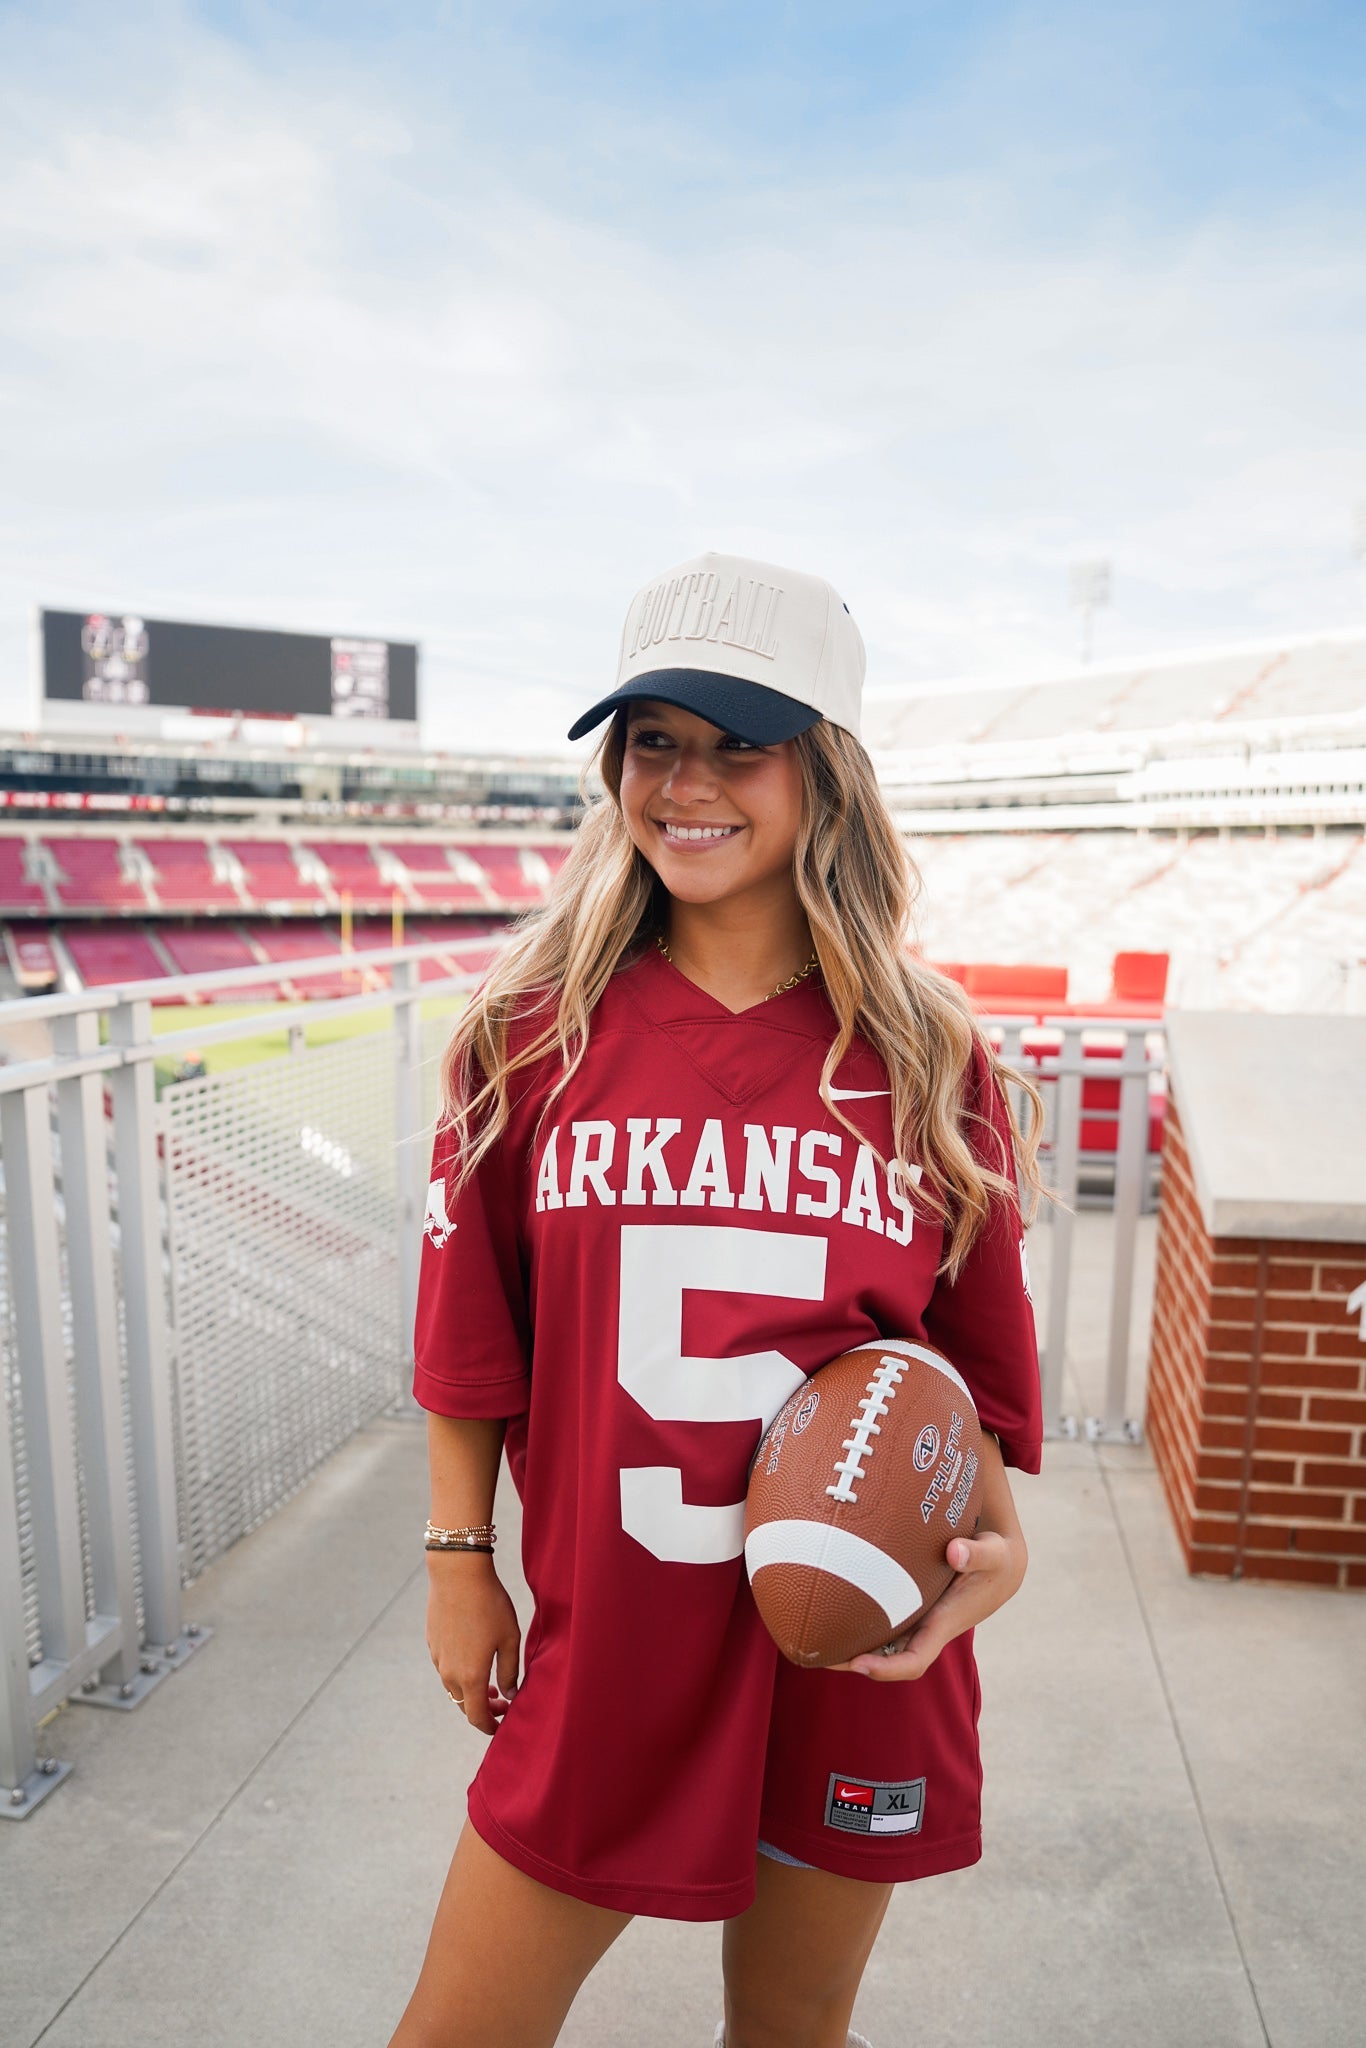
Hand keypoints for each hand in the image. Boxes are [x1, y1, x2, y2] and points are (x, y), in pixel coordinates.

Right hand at [426, 1555, 521, 1735]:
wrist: (457, 1574)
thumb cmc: (489, 1604)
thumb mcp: (509, 1638)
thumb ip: (510, 1671)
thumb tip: (510, 1694)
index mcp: (470, 1676)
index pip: (477, 1717)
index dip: (490, 1726)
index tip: (502, 1725)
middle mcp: (449, 1673)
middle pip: (464, 1705)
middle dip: (483, 1708)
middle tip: (503, 1700)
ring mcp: (438, 1658)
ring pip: (453, 1687)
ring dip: (470, 1690)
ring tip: (490, 1680)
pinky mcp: (432, 1643)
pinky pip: (446, 1668)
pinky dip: (460, 1672)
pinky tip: (473, 1656)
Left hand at [830, 1524, 1027, 1681]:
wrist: (1000, 1565)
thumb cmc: (996, 1559)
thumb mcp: (995, 1553)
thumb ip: (977, 1554)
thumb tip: (956, 1552)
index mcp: (943, 1624)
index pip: (914, 1661)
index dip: (886, 1670)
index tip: (859, 1664)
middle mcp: (925, 1628)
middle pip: (885, 1658)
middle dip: (852, 1661)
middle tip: (815, 1654)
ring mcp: (916, 1619)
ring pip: (878, 1641)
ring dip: (849, 1643)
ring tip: (809, 1635)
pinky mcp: (909, 1604)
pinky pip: (879, 1619)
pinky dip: (857, 1618)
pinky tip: (828, 1602)